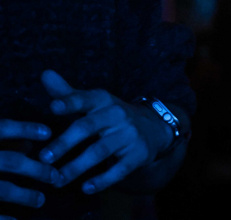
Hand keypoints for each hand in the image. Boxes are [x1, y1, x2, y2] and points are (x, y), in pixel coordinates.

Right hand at [0, 119, 61, 217]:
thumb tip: (29, 146)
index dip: (25, 128)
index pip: (2, 128)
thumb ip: (4, 142)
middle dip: (36, 169)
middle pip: (10, 161)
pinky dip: (4, 218)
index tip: (48, 132)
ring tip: (40, 201)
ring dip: (24, 195)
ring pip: (2, 189)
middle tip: (55, 176)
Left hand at [37, 71, 170, 195]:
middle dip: (65, 143)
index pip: (85, 99)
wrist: (154, 129)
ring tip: (57, 179)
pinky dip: (103, 180)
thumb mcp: (94, 103)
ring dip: (77, 166)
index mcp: (103, 101)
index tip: (52, 107)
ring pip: (100, 150)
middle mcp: (117, 114)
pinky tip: (87, 188)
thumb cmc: (112, 117)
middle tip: (44, 158)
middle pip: (88, 127)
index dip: (69, 102)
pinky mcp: (138, 153)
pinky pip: (120, 168)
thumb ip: (68, 93)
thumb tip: (45, 73)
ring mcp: (129, 134)